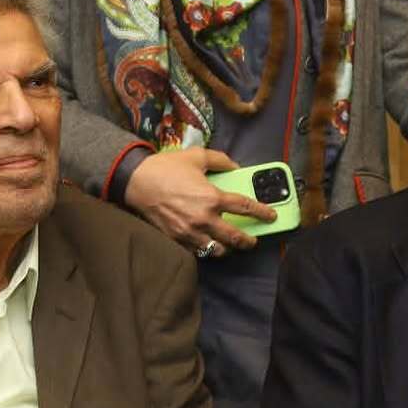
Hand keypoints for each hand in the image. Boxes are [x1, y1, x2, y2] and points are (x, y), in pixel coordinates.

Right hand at [122, 147, 274, 254]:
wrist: (136, 182)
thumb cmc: (166, 167)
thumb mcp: (196, 156)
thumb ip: (219, 160)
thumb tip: (234, 166)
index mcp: (212, 197)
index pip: (245, 207)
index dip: (262, 212)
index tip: (271, 216)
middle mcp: (204, 218)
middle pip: (235, 237)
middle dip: (248, 241)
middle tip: (252, 241)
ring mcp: (190, 232)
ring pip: (217, 250)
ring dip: (227, 249)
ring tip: (228, 245)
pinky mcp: (177, 240)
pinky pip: (197, 251)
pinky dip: (205, 249)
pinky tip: (207, 245)